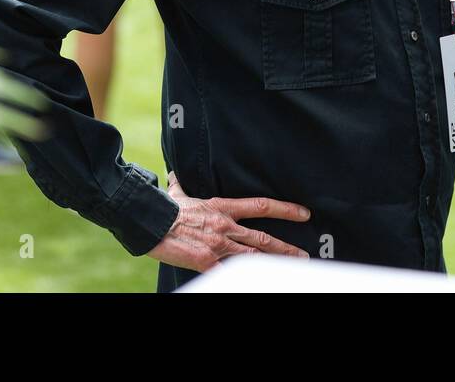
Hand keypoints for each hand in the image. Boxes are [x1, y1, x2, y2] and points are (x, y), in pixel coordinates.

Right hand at [148, 172, 311, 271]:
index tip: (304, 213)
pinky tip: (255, 280)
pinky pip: (229, 271)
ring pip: (252, 255)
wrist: (150, 222)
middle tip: (303, 255)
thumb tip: (175, 175)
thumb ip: (181, 186)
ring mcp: (218, 245)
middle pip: (263, 237)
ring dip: (272, 262)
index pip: (262, 206)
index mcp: (223, 207)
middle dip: (285, 247)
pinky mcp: (207, 262)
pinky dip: (242, 276)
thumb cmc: (164, 208)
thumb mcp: (177, 193)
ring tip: (291, 268)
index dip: (285, 209)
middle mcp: (226, 226)